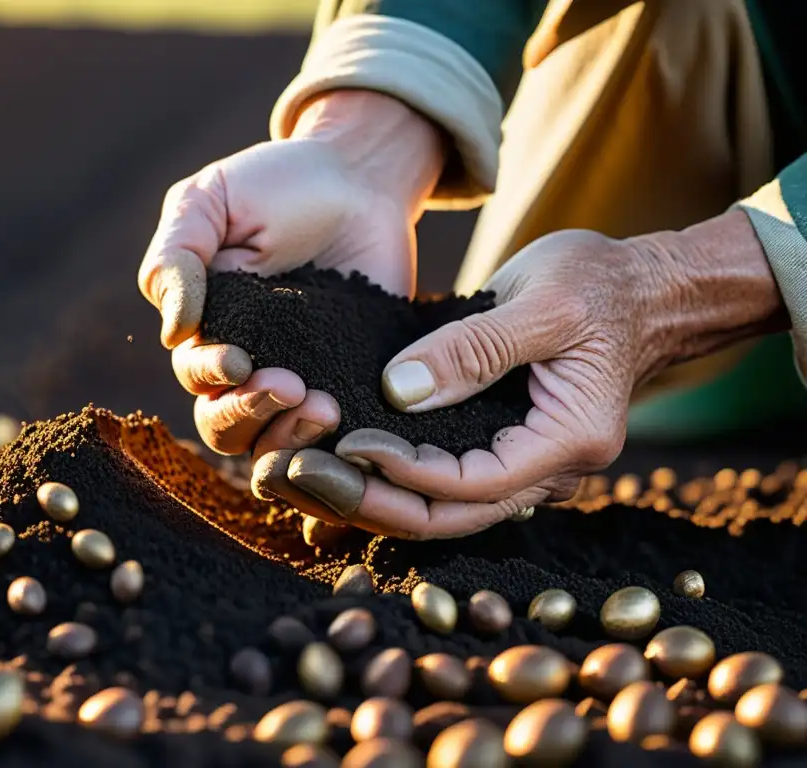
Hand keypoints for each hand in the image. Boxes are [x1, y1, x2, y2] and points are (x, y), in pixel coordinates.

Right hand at [138, 90, 444, 463]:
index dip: (209, 378)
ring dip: (292, 436)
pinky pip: (339, 434)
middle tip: (291, 386)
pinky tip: (353, 419)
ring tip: (326, 408)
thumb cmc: (276, 184)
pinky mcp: (352, 383)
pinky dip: (338, 440)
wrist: (361, 177)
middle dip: (249, 414)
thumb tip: (172, 332)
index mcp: (206, 329)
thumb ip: (177, 257)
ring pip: (276, 443)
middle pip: (227, 426)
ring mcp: (302, 379)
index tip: (238, 360)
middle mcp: (248, 366)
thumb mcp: (211, 201)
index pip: (193, 377)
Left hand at [253, 210, 786, 538]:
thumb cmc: (601, 284)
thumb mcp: (543, 300)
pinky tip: (340, 462)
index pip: (473, 482)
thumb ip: (475, 347)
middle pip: (448, 515)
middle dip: (372, 502)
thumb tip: (398, 391)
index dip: (405, 471)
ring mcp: (526, 465)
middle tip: (299, 476)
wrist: (644, 292)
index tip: (345, 444)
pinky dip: (391, 477)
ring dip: (372, 497)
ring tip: (303, 475)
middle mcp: (549, 470)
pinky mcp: (503, 448)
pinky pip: (442, 481)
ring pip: (440, 508)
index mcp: (568, 439)